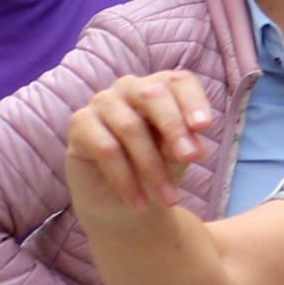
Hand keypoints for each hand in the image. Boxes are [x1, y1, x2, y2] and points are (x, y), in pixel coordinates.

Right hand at [64, 71, 217, 218]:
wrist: (125, 202)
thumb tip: (195, 147)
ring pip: (130, 128)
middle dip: (175, 128)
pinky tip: (138, 203)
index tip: (204, 127)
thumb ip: (186, 144)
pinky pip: (106, 149)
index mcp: (160, 88)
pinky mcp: (79, 124)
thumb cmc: (158, 168)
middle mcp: (129, 88)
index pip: (178, 81)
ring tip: (169, 198)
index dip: (192, 100)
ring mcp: (101, 103)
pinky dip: (125, 179)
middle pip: (153, 96)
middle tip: (190, 158)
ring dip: (152, 166)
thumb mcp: (178, 156)